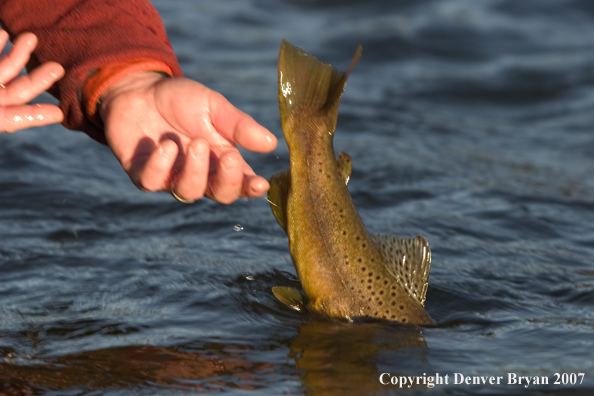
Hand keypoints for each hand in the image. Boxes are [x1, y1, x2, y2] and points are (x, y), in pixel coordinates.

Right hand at [0, 30, 63, 131]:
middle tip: (58, 69)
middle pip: (16, 91)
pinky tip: (6, 34)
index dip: (35, 116)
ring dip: (18, 54)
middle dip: (36, 79)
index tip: (58, 114)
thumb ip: (6, 117)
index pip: (13, 119)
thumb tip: (49, 113)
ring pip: (5, 69)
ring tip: (31, 38)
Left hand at [100, 72, 276, 203]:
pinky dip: (161, 167)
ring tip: (195, 143)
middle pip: (219, 195)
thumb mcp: (214, 106)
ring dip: (195, 170)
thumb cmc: (180, 99)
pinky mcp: (142, 174)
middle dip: (226, 180)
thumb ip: (238, 125)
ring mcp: (171, 177)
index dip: (250, 189)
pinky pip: (153, 183)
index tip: (260, 184)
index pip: (241, 184)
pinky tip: (166, 146)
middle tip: (229, 156)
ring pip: (188, 192)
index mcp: (221, 160)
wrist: (139, 88)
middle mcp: (199, 173)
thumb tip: (270, 143)